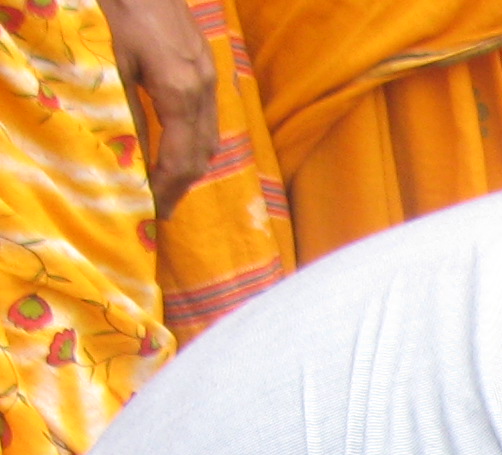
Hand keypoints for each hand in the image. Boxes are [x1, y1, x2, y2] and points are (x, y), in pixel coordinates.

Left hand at [99, 0, 220, 220]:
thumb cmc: (121, 10)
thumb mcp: (113, 61)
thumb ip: (127, 107)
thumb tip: (130, 154)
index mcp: (179, 91)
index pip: (180, 157)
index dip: (168, 189)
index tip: (154, 210)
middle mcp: (203, 90)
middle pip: (201, 154)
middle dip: (182, 184)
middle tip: (161, 205)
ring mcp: (209, 77)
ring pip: (210, 137)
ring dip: (192, 165)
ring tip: (170, 181)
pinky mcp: (206, 66)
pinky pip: (209, 117)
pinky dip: (196, 141)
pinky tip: (178, 144)